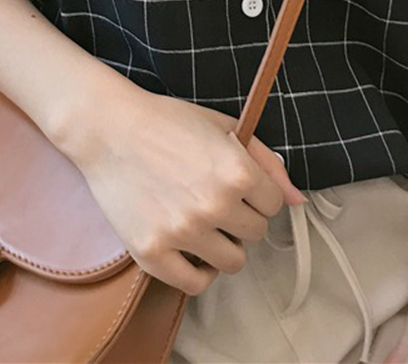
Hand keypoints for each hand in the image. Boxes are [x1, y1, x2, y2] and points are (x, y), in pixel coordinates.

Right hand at [68, 87, 306, 296]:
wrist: (109, 129)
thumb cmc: (167, 122)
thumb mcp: (224, 127)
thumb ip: (267, 162)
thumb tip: (298, 200)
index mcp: (237, 171)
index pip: (273, 204)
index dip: (256, 192)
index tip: (235, 182)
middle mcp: (214, 205)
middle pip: (256, 233)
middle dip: (241, 216)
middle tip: (215, 198)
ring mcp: (183, 232)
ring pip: (233, 262)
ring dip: (224, 244)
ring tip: (204, 223)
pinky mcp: (152, 253)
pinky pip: (195, 285)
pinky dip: (198, 271)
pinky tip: (190, 249)